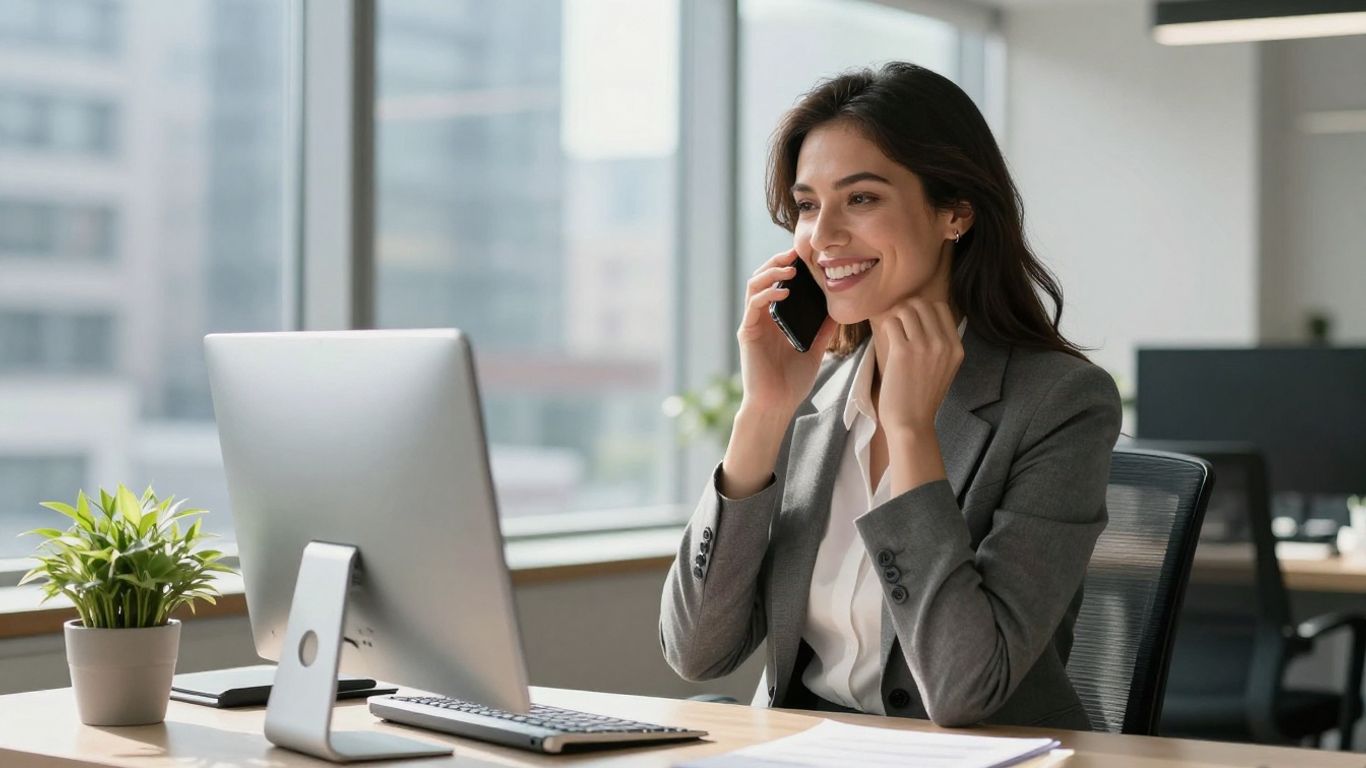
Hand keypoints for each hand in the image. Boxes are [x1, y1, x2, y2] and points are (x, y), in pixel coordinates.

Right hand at [736, 249, 837, 417]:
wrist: (777, 405)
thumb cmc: (792, 381)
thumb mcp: (815, 349)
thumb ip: (824, 328)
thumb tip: (840, 308)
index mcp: (775, 319)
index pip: (776, 283)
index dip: (787, 266)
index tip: (805, 256)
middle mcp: (761, 318)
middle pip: (762, 278)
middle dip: (777, 262)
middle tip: (796, 253)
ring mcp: (753, 324)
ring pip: (754, 286)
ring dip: (771, 272)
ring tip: (790, 268)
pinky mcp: (748, 333)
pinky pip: (754, 306)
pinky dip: (768, 294)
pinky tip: (784, 292)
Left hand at [873, 298, 963, 438]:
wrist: (911, 423)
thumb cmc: (922, 398)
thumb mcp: (944, 369)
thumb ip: (940, 345)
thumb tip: (921, 318)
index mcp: (956, 347)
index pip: (941, 307)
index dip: (923, 309)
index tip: (912, 322)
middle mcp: (943, 343)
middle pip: (922, 304)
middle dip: (906, 310)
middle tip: (897, 326)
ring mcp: (924, 346)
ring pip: (905, 309)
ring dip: (894, 318)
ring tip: (892, 335)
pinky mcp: (903, 351)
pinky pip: (891, 323)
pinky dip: (885, 329)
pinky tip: (885, 342)